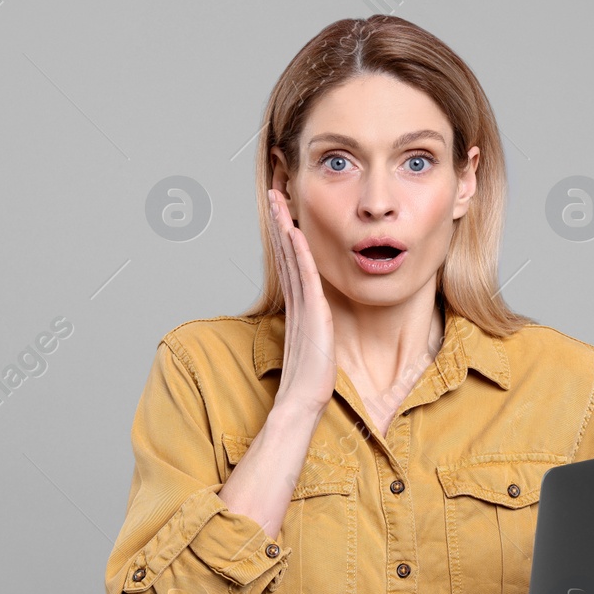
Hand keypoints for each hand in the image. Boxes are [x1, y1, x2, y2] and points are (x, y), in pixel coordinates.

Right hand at [266, 187, 336, 417]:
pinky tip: (296, 233)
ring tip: (279, 201)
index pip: (290, 262)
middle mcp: (296, 300)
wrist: (303, 399)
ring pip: (292, 258)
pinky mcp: (311, 312)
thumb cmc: (311, 378)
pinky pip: (305, 276)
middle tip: (274, 194)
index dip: (285, 235)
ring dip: (285, 227)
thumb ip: (315, 326)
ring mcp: (301, 305)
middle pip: (285, 253)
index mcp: (297, 305)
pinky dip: (300, 253)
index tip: (282, 212)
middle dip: (280, 221)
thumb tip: (319, 319)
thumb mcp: (316, 344)